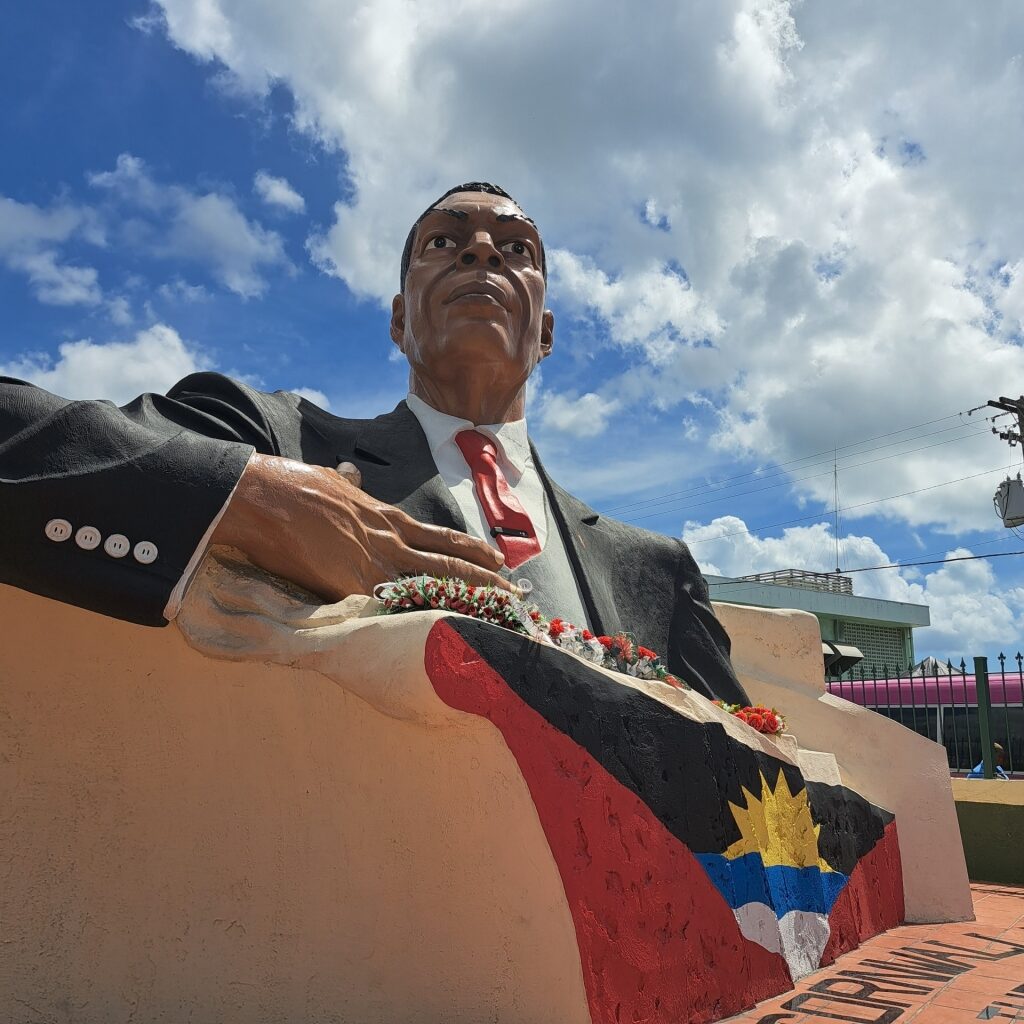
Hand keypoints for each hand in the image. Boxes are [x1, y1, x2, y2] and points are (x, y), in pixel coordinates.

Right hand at [212, 452, 511, 601]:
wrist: (266, 497)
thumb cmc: (294, 486)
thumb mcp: (333, 481)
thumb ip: (348, 483)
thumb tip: (351, 473)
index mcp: (386, 518)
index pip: (442, 539)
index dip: (473, 551)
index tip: (498, 560)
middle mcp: (389, 541)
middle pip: (449, 565)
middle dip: (485, 581)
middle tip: (514, 595)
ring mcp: (372, 564)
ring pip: (431, 587)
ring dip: (465, 603)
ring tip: (493, 616)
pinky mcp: (350, 586)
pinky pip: (391, 608)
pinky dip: (416, 622)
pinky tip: (441, 635)